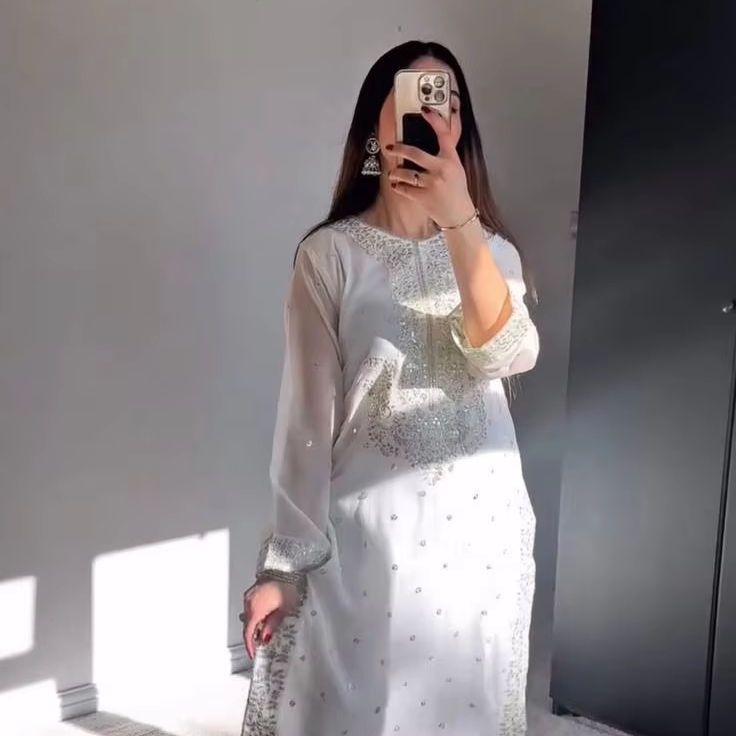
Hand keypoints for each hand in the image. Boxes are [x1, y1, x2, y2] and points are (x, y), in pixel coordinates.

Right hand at [241, 580, 300, 658]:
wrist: (288, 567)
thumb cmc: (289, 585)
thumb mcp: (284, 610)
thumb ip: (273, 625)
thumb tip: (266, 637)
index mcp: (254, 609)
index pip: (248, 633)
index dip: (250, 647)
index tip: (253, 653)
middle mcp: (249, 601)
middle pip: (247, 625)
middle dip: (253, 635)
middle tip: (261, 644)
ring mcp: (250, 594)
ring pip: (249, 615)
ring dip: (255, 624)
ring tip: (266, 629)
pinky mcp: (254, 589)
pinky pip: (251, 606)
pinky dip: (256, 613)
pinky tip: (266, 615)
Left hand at [384, 107, 475, 228]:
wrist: (459, 215)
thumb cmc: (457, 191)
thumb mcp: (457, 168)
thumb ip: (445, 154)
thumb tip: (428, 140)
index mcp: (452, 159)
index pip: (444, 133)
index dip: (434, 119)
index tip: (424, 109)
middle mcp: (442, 169)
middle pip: (415, 154)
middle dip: (399, 149)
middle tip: (390, 148)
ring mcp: (432, 184)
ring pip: (406, 173)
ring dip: (396, 172)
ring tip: (393, 173)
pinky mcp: (424, 198)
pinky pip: (404, 189)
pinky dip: (398, 187)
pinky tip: (396, 185)